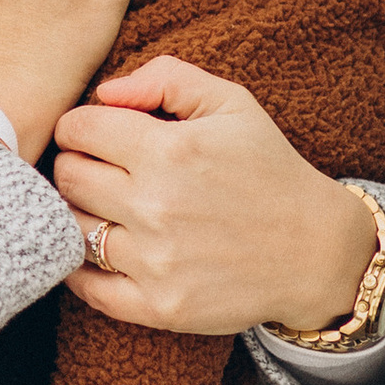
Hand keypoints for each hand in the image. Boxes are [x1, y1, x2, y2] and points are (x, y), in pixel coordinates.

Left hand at [50, 56, 381, 338]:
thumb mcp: (231, 103)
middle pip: (67, 178)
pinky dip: (81, 269)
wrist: (317, 250)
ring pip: (73, 229)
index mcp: (169, 150)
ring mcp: (156, 261)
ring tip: (102, 208)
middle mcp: (156, 207)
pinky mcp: (160, 306)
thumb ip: (165, 78)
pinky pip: (88, 287)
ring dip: (79, 214)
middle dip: (73, 165)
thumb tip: (104, 93)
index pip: (78, 129)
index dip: (77, 126)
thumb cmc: (270, 169)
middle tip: (94, 169)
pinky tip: (98, 252)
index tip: (90, 134)